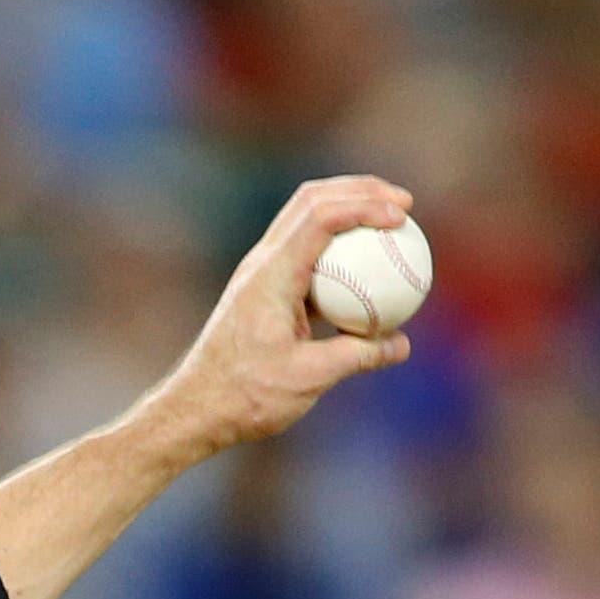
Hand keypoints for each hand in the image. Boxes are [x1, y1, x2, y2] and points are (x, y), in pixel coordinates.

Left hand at [149, 176, 415, 462]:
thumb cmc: (245, 395)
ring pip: (304, 220)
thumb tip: (402, 344)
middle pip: (311, 200)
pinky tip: (365, 269)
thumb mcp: (310, 378)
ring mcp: (258, 273)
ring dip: (345, 210)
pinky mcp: (262, 289)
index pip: (321, 217)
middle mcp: (261, 263)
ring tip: (389, 221)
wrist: (195, 408)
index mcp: (271, 276)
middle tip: (404, 204)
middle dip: (360, 190)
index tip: (403, 217)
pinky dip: (335, 248)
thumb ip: (359, 356)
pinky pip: (303, 253)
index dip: (365, 206)